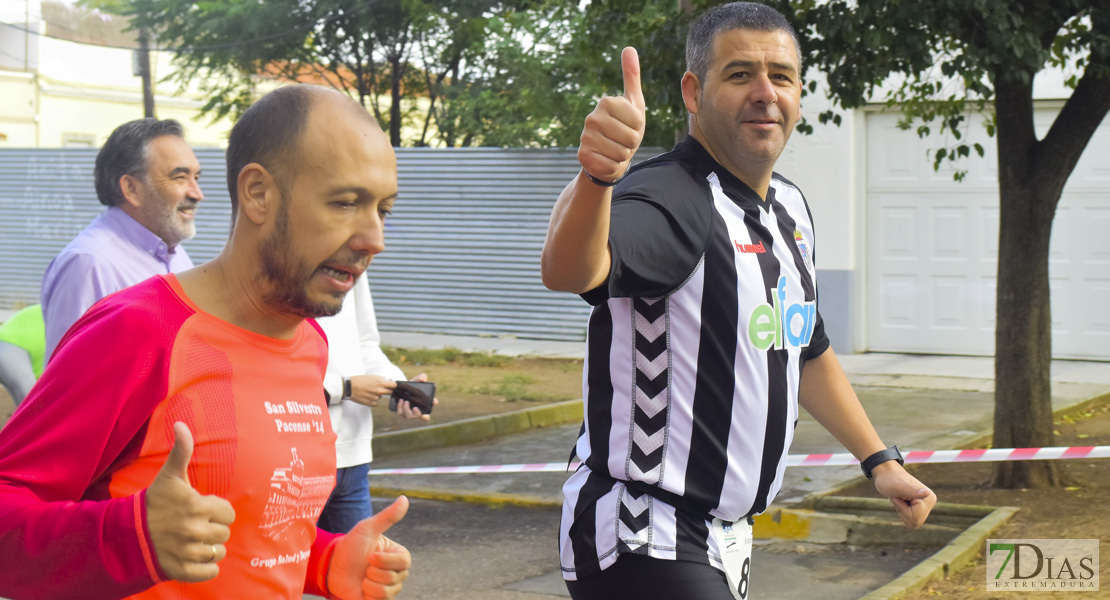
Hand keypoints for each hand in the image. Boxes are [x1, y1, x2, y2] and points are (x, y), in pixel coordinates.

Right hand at [145, 422, 235, 581]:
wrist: (127, 534)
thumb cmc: (154, 503)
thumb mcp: (170, 476)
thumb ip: (181, 450)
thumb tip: (181, 423)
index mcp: (197, 506)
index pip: (228, 512)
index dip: (216, 510)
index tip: (201, 509)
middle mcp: (194, 530)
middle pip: (224, 533)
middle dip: (212, 528)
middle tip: (193, 525)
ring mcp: (188, 552)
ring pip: (218, 552)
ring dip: (208, 547)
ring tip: (190, 540)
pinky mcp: (182, 570)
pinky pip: (210, 571)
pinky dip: (204, 567)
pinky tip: (190, 556)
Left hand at [327, 496, 411, 599]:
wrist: (332, 568)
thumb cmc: (351, 547)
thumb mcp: (368, 529)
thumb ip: (388, 516)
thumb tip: (405, 498)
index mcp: (399, 556)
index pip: (403, 561)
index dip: (384, 560)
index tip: (370, 555)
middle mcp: (398, 573)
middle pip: (394, 578)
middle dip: (373, 572)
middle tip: (364, 567)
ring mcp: (390, 588)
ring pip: (386, 591)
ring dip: (368, 584)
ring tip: (362, 578)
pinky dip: (367, 595)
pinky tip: (362, 589)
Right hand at [348, 375, 396, 407]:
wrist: (349, 387)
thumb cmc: (360, 380)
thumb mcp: (372, 376)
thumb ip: (381, 379)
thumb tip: (387, 381)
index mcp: (380, 382)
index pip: (394, 385)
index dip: (393, 385)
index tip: (391, 386)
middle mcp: (379, 390)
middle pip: (390, 392)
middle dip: (387, 390)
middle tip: (379, 388)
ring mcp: (375, 397)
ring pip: (381, 397)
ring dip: (377, 395)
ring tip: (369, 391)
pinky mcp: (370, 403)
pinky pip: (376, 403)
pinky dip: (373, 401)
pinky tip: (367, 397)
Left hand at [395, 373, 436, 421]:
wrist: (400, 389)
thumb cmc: (412, 386)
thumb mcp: (416, 381)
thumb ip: (421, 377)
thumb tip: (423, 379)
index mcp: (425, 405)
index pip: (434, 406)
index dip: (433, 406)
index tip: (434, 401)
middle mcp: (418, 412)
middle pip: (423, 418)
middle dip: (418, 414)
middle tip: (415, 408)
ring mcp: (410, 413)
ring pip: (409, 416)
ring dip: (407, 409)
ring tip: (405, 401)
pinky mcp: (402, 412)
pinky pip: (401, 413)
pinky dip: (400, 408)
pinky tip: (400, 401)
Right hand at [578, 46, 645, 182]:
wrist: (606, 155)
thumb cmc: (625, 127)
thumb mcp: (633, 102)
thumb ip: (631, 76)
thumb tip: (629, 48)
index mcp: (606, 102)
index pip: (637, 121)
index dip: (638, 128)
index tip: (629, 126)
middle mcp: (592, 117)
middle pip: (630, 138)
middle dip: (631, 144)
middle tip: (622, 140)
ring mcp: (585, 136)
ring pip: (621, 153)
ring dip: (622, 156)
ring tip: (615, 150)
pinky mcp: (582, 155)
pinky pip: (610, 165)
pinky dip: (613, 167)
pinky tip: (606, 160)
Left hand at [872, 462, 936, 529]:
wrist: (886, 474)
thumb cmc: (889, 479)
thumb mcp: (898, 486)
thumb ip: (913, 491)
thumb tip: (927, 493)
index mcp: (929, 497)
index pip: (915, 517)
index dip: (902, 508)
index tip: (898, 496)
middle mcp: (930, 502)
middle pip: (915, 522)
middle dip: (902, 511)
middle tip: (898, 497)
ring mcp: (926, 505)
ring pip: (913, 523)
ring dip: (902, 512)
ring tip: (899, 499)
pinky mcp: (920, 508)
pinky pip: (911, 521)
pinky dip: (902, 513)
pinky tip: (901, 502)